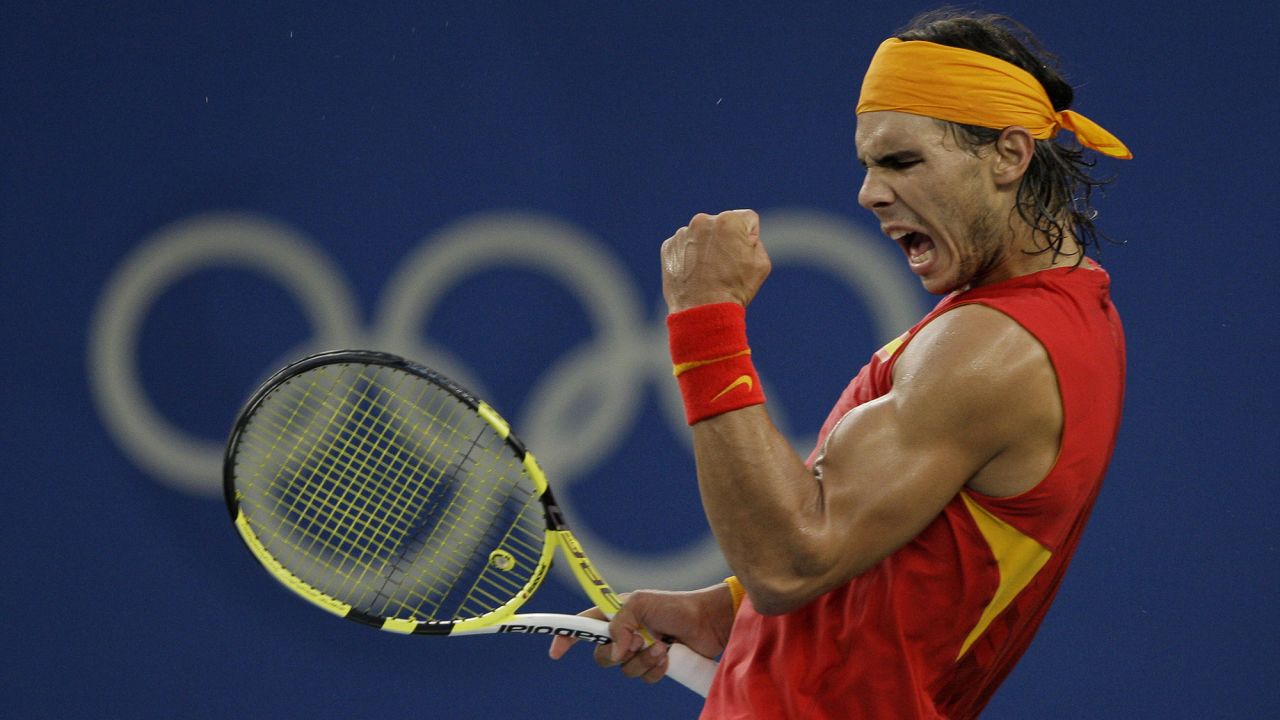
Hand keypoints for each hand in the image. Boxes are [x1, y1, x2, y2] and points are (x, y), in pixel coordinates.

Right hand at [548, 585, 734, 683]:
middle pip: (602, 656)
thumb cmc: (674, 605)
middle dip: (619, 653)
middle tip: (640, 640)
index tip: (556, 653)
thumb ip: (620, 625)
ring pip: (624, 670)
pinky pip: (644, 678)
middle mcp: (624, 634)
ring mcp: (639, 651)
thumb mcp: (641, 604)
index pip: (583, 626)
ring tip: (662, 646)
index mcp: (615, 614)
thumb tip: (616, 652)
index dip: (567, 637)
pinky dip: (655, 670)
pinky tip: (669, 656)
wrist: (707, 622)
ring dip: (643, 661)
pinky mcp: (655, 666)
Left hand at [661, 210, 770, 312]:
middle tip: (725, 266)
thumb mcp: (761, 264)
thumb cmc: (735, 289)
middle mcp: (703, 220)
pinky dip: (689, 257)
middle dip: (725, 240)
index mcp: (729, 220)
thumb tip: (744, 238)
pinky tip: (695, 274)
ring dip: (706, 248)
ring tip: (709, 273)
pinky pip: (684, 246)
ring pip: (701, 235)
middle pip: (722, 225)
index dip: (749, 239)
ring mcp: (682, 233)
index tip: (742, 257)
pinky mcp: (668, 247)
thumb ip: (755, 241)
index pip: (747, 220)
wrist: (702, 311)